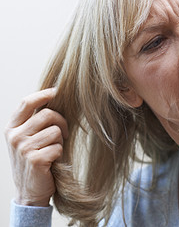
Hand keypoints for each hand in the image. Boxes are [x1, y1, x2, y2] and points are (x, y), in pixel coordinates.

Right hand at [4, 88, 67, 205]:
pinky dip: (59, 153)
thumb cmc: (34, 160)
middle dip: (61, 122)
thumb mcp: (28, 139)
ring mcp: (23, 148)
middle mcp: (14, 136)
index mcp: (12, 128)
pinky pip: (57, 147)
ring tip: (53, 150)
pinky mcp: (34, 160)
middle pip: (47, 114)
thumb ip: (35, 121)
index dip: (43, 94)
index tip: (56, 91)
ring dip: (60, 141)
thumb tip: (54, 96)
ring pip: (55, 131)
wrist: (29, 191)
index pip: (26, 102)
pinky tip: (52, 161)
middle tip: (63, 134)